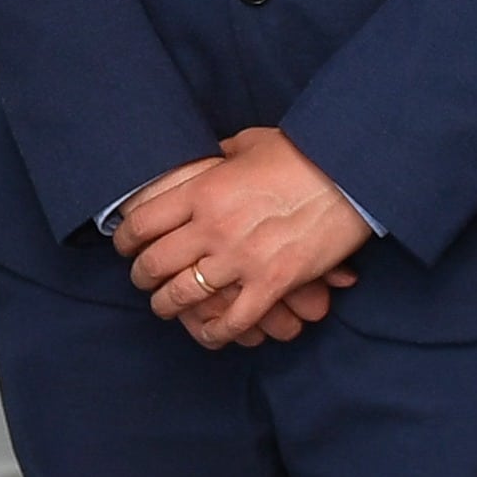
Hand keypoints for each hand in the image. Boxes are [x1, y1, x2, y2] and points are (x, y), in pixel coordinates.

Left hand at [117, 129, 369, 348]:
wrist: (351, 173)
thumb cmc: (302, 153)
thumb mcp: (249, 143)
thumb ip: (218, 156)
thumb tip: (204, 158)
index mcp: (202, 190)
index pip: (141, 224)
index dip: (125, 240)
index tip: (126, 247)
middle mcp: (213, 227)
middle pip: (154, 264)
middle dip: (141, 277)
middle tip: (143, 280)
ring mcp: (241, 258)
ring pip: (184, 296)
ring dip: (168, 306)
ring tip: (166, 306)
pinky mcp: (271, 283)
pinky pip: (232, 320)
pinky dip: (215, 332)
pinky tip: (209, 333)